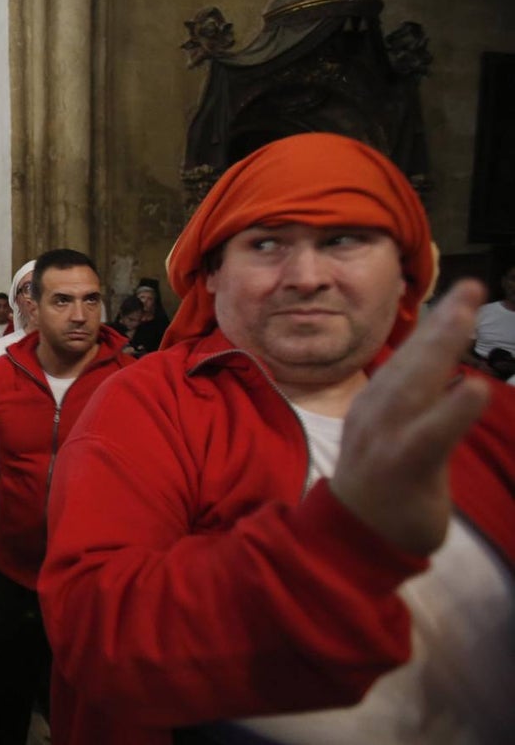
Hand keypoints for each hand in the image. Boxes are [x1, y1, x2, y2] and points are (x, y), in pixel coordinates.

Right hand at [330, 280, 491, 556]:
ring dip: (441, 347)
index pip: (408, 357)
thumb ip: (417, 407)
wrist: (352, 539)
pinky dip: (452, 411)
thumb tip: (453, 377)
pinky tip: (475, 389)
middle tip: (473, 288)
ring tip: (467, 315)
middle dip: (442, 322)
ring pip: (417, 385)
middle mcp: (376, 412)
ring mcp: (386, 437)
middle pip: (411, 360)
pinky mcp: (403, 465)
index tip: (463, 295)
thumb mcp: (392, 437)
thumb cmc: (382, 487)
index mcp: (375, 403)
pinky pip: (431, 436)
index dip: (435, 325)